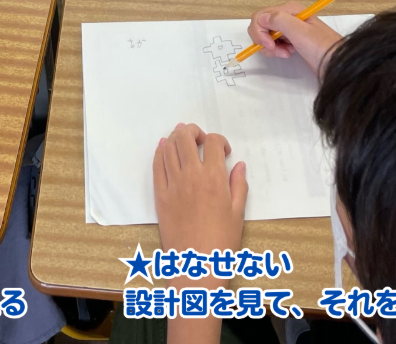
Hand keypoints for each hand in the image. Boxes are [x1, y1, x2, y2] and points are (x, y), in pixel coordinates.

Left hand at [153, 123, 246, 273]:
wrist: (195, 265)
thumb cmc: (221, 241)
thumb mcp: (237, 213)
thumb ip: (238, 185)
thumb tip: (239, 165)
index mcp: (214, 178)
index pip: (213, 143)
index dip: (219, 140)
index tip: (223, 151)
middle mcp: (191, 175)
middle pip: (185, 137)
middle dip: (193, 131)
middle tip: (200, 139)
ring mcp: (172, 184)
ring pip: (168, 147)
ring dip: (175, 137)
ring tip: (183, 139)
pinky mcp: (159, 194)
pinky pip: (156, 166)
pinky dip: (160, 152)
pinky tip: (164, 147)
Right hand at [247, 2, 344, 76]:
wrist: (335, 63)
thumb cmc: (320, 47)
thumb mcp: (299, 32)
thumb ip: (278, 21)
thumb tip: (261, 18)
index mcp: (289, 10)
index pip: (260, 16)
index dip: (260, 31)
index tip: (270, 45)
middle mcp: (287, 16)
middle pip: (261, 25)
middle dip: (263, 40)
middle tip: (275, 50)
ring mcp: (289, 28)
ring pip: (266, 35)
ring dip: (271, 47)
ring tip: (285, 53)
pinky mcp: (290, 40)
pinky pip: (274, 42)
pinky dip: (276, 50)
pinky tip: (287, 53)